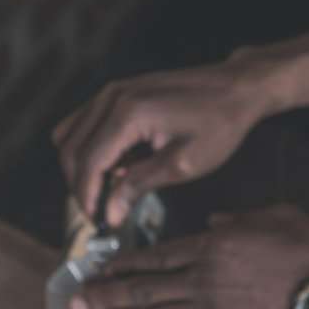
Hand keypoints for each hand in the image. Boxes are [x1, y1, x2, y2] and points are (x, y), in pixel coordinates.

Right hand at [51, 58, 274, 226]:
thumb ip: (138, 185)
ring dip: (80, 165)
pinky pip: (84, 122)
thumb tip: (109, 211)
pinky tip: (117, 165)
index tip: (96, 221)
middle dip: (79, 184)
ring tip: (109, 189)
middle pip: (69, 148)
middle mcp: (112, 96)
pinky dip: (89, 147)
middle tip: (100, 211)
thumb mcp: (182, 163)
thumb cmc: (219, 122)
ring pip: (70, 134)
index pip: (87, 162)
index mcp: (128, 113)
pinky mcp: (118, 91)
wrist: (238, 87)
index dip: (86, 197)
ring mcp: (113, 90)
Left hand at [67, 204, 308, 308]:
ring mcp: (213, 307)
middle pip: (144, 287)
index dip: (123, 263)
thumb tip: (215, 223)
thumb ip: (237, 218)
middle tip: (74, 304)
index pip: (157, 254)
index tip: (98, 268)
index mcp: (213, 244)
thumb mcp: (274, 214)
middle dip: (105, 296)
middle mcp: (204, 278)